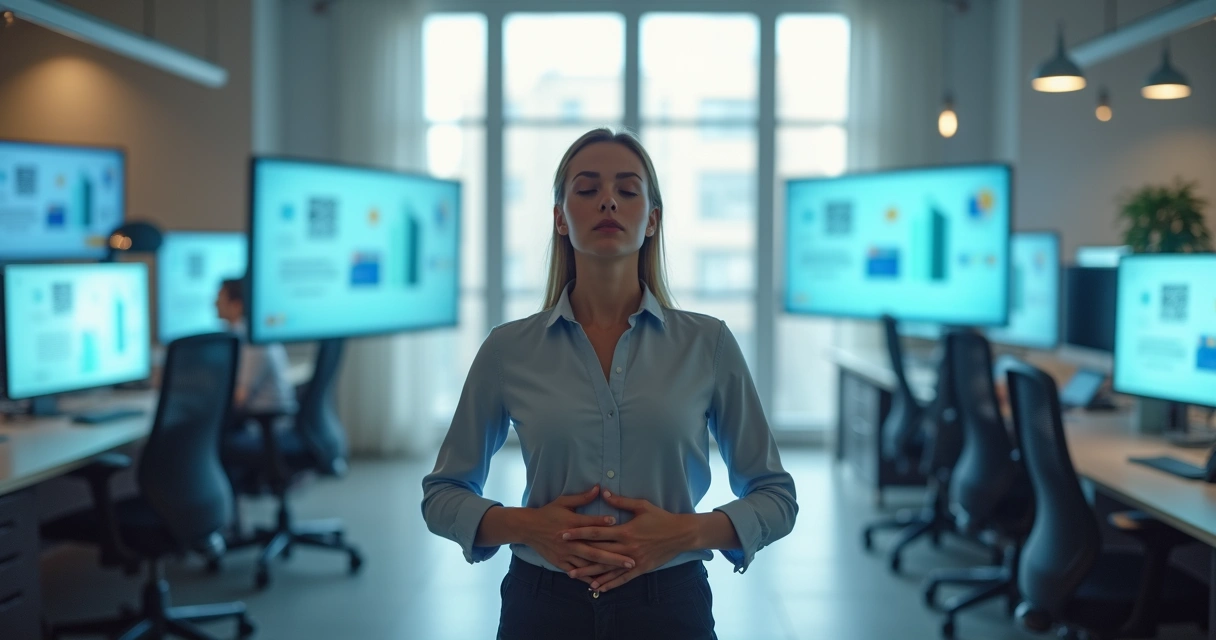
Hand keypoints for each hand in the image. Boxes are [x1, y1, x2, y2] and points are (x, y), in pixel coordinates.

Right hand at [517, 485, 635, 578]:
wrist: (528, 528)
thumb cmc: (548, 513)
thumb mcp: (563, 501)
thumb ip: (582, 498)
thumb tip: (599, 488)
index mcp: (572, 524)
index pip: (591, 525)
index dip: (604, 524)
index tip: (619, 525)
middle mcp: (570, 541)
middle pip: (595, 550)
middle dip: (614, 557)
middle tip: (631, 562)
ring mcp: (566, 553)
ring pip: (588, 563)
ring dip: (605, 569)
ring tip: (620, 573)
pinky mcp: (560, 562)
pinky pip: (576, 571)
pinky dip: (587, 578)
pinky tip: (600, 583)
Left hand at [557, 490, 695, 592]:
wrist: (681, 534)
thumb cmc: (661, 518)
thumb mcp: (642, 505)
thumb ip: (620, 501)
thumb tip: (602, 492)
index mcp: (625, 531)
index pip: (597, 533)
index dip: (579, 533)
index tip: (564, 534)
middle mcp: (627, 547)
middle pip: (598, 552)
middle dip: (578, 554)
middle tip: (561, 557)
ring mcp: (633, 560)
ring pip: (607, 569)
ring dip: (589, 573)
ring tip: (573, 575)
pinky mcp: (640, 569)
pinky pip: (622, 579)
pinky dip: (609, 583)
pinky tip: (597, 587)